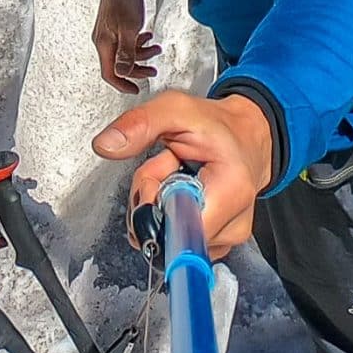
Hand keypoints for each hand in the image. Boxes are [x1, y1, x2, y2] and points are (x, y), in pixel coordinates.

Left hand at [91, 92, 273, 260]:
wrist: (246, 136)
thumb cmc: (217, 125)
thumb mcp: (176, 109)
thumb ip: (140, 123)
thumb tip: (106, 144)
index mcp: (231, 191)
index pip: (175, 227)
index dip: (153, 205)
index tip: (158, 177)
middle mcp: (234, 223)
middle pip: (167, 234)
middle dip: (152, 199)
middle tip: (167, 166)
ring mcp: (228, 238)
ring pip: (169, 237)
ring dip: (160, 205)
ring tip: (178, 174)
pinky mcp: (218, 243)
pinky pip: (178, 239)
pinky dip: (171, 215)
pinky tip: (184, 190)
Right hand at [92, 0, 160, 93]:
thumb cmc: (123, 1)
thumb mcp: (129, 30)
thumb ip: (126, 53)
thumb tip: (123, 73)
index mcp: (104, 44)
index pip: (110, 73)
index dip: (123, 84)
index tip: (135, 89)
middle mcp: (104, 41)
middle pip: (119, 65)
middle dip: (138, 69)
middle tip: (151, 71)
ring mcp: (108, 34)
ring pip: (125, 53)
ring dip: (141, 54)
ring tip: (155, 50)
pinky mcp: (114, 27)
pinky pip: (126, 42)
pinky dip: (137, 43)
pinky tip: (146, 38)